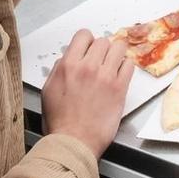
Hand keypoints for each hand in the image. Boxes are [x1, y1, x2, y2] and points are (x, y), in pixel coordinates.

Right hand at [42, 30, 133, 156]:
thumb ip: (58, 70)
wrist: (74, 142)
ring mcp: (105, 76)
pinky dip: (125, 67)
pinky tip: (119, 77)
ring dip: (115, 55)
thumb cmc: (59, 122)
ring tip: (111, 67)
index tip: (88, 49)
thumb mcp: (48, 90)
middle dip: (101, 50)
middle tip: (100, 62)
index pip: (83, 35)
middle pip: (103, 40)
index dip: (87, 41)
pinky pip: (129, 65)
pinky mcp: (119, 88)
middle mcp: (88, 66)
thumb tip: (66, 59)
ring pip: (119, 47)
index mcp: (68, 65)